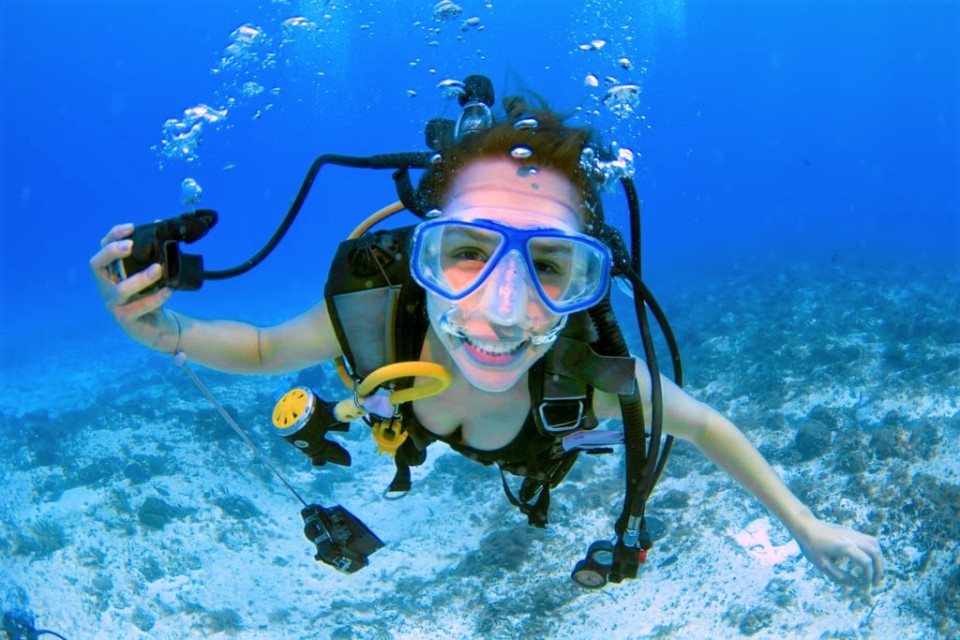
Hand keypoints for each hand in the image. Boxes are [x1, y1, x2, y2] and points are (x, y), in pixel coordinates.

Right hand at [89, 223, 177, 351]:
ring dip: (140, 278)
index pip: (102, 249)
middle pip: (97, 265)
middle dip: (111, 252)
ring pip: (120, 289)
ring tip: (158, 269)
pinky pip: (137, 308)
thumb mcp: (153, 275)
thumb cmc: (151, 296)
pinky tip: (168, 291)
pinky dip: (154, 299)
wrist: (157, 326)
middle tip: (131, 245)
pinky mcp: (124, 319)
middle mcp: (105, 286)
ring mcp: (113, 304)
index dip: (112, 236)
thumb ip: (154, 254)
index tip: (131, 228)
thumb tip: (162, 224)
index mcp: (109, 272)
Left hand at [795, 518, 882, 589]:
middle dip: (879, 569)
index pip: (866, 563)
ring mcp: (853, 532)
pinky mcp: (851, 531)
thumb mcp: (822, 564)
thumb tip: (856, 585)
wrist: (804, 526)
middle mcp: (853, 538)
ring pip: (875, 544)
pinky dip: (873, 550)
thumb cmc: (811, 546)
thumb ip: (840, 576)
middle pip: (875, 553)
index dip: (868, 577)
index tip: (864, 587)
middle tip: (875, 583)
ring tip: (875, 572)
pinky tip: (868, 560)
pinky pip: (869, 539)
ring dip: (878, 559)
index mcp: (846, 547)